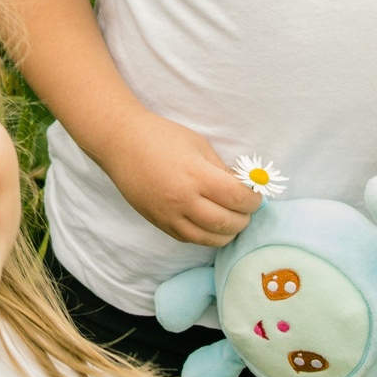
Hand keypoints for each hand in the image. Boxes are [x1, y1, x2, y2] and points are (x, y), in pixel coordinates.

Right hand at [109, 116, 260, 245]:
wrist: (121, 144)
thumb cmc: (162, 137)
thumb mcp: (199, 146)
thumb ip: (222, 170)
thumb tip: (243, 190)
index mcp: (196, 176)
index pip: (237, 199)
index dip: (253, 201)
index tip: (255, 196)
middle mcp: (183, 200)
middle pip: (227, 223)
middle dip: (244, 219)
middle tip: (247, 210)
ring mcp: (169, 216)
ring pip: (210, 239)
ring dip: (227, 233)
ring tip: (231, 220)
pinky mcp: (159, 223)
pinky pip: (190, 239)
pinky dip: (206, 235)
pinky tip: (210, 223)